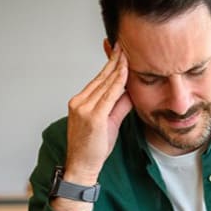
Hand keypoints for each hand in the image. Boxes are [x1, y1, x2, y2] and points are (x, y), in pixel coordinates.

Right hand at [64, 42, 132, 183]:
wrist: (82, 166)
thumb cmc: (94, 148)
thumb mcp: (109, 123)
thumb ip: (119, 106)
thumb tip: (130, 92)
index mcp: (80, 102)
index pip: (98, 78)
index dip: (110, 64)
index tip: (119, 51)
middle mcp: (80, 102)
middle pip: (101, 77)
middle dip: (114, 60)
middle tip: (124, 44)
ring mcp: (84, 108)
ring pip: (105, 82)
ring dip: (117, 66)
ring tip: (127, 51)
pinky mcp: (93, 116)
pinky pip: (108, 94)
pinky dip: (117, 80)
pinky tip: (125, 70)